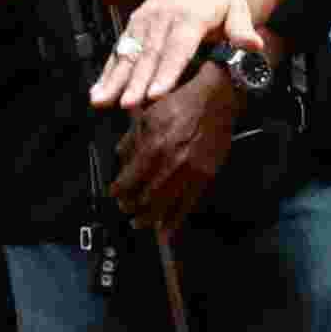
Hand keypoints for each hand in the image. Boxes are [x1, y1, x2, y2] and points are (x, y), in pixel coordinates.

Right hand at [95, 0, 256, 109]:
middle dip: (136, 82)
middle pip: (150, 55)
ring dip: (115, 79)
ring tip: (101, 100)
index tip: (155, 94)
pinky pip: (119, 49)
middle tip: (127, 105)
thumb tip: (255, 45)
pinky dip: (107, 71)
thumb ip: (242, 29)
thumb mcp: (237, 6)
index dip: (166, 72)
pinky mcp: (134, 23)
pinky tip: (98, 90)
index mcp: (191, 16)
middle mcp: (164, 18)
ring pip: (129, 53)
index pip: (178, 48)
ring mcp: (146, 20)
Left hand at [106, 64, 246, 232]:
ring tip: (139, 223)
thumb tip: (119, 159)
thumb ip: (131, 140)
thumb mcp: (147, 115)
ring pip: (164, 206)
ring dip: (148, 218)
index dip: (118, 191)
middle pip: (144, 197)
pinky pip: (187, 205)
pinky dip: (174, 221)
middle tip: (125, 209)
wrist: (215, 100)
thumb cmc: (179, 103)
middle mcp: (170, 164)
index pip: (128, 180)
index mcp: (152, 147)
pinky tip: (165, 231)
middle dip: (131, 207)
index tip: (114, 194)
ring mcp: (189, 173)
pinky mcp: (205, 177)